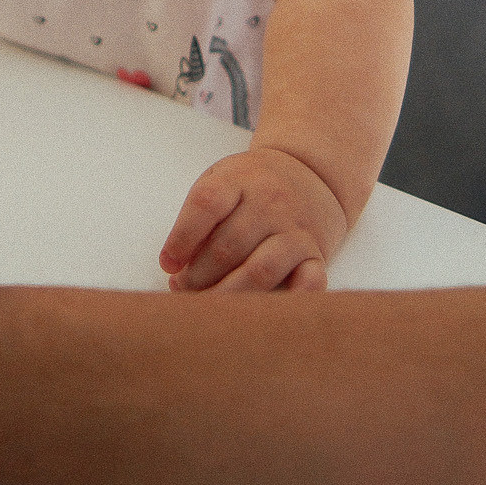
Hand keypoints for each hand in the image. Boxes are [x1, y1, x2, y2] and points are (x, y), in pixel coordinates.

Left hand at [159, 147, 348, 291]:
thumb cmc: (252, 185)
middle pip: (227, 247)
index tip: (168, 265)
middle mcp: (271, 202)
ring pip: (260, 271)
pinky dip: (289, 300)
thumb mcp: (223, 179)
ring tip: (208, 304)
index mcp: (240, 178)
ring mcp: (296, 229)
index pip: (207, 205)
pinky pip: (309, 282)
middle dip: (197, 277)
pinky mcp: (317, 254)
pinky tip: (265, 311)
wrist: (312, 173)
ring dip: (228, 295)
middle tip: (183, 289)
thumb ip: (200, 215)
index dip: (182, 239)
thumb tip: (176, 267)